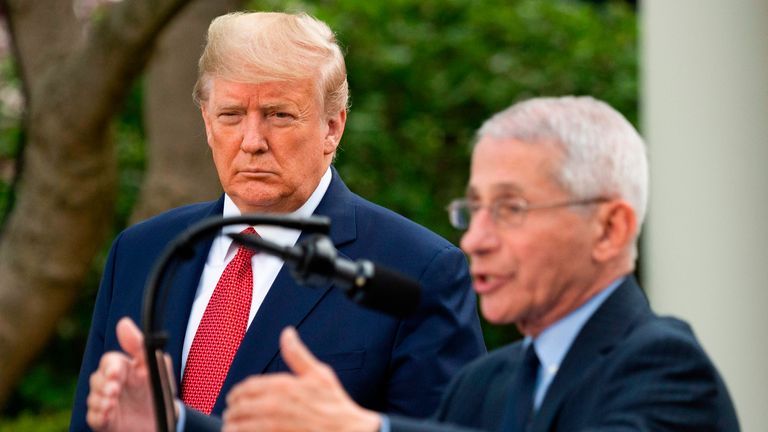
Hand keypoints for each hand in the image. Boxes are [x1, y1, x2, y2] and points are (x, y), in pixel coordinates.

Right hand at [86, 317, 156, 431]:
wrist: (166, 418)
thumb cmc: (159, 388)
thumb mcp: (155, 366)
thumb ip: (140, 345)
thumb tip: (123, 323)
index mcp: (124, 368)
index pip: (109, 362)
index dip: (110, 367)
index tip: (116, 373)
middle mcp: (112, 384)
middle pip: (97, 379)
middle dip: (103, 385)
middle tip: (114, 390)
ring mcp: (107, 402)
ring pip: (93, 398)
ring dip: (100, 400)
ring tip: (111, 404)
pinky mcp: (105, 420)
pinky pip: (94, 417)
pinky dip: (98, 416)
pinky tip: (107, 415)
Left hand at [223, 327, 381, 431]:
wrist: (346, 430)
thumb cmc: (334, 404)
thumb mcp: (319, 373)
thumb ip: (297, 354)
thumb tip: (287, 333)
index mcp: (283, 385)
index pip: (249, 386)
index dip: (238, 391)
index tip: (234, 396)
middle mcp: (275, 404)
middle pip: (241, 405)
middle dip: (232, 408)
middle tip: (230, 411)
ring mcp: (274, 423)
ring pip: (241, 423)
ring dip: (232, 424)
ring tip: (230, 425)